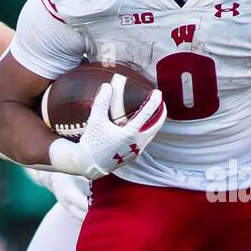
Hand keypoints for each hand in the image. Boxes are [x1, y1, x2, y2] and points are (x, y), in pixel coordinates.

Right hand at [51, 82, 165, 179]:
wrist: (89, 163)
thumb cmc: (92, 142)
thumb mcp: (96, 120)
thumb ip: (102, 101)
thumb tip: (107, 86)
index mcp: (130, 134)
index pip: (147, 114)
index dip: (154, 102)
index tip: (158, 93)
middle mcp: (137, 143)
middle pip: (157, 126)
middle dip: (161, 113)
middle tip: (161, 103)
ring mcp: (137, 150)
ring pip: (152, 134)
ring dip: (155, 123)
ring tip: (154, 113)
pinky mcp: (134, 155)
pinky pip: (145, 141)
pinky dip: (147, 131)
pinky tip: (143, 127)